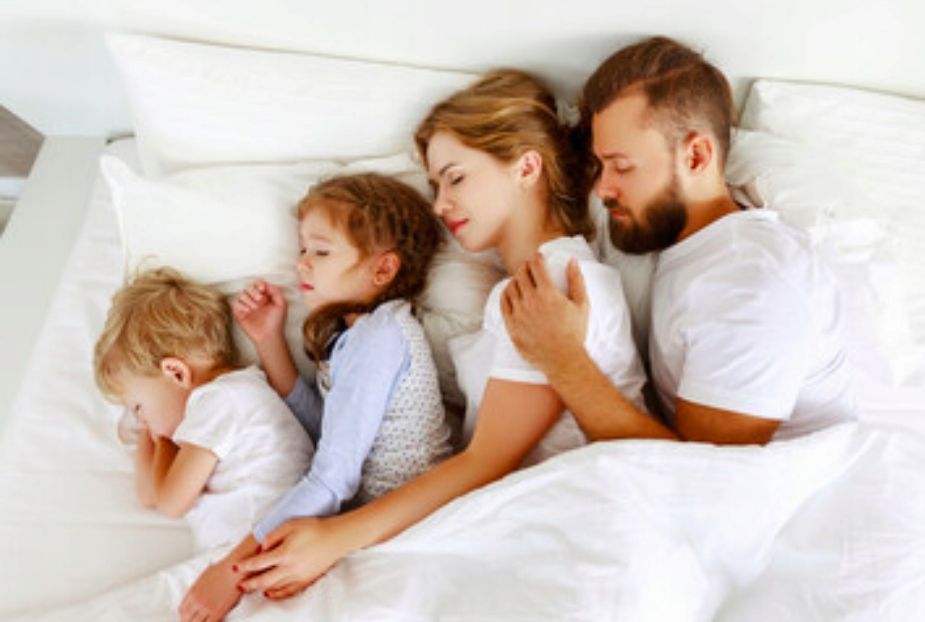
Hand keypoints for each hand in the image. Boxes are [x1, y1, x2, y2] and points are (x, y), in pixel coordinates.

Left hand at [179, 558, 242, 621]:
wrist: (234, 570)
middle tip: (194, 621)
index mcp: (192, 592)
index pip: (182, 609)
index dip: (184, 615)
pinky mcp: (217, 612)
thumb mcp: (204, 576)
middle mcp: (197, 601)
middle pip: (186, 619)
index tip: (187, 617)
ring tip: (203, 621)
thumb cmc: (223, 569)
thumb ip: (198, 587)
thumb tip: (199, 591)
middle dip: (189, 621)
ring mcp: (206, 607)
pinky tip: (215, 621)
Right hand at [232, 280, 287, 346]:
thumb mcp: (281, 304)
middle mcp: (255, 300)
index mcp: (265, 297)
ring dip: (248, 300)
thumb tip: (267, 283)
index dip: (259, 284)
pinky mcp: (240, 313)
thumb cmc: (276, 322)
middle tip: (260, 301)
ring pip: (242, 294)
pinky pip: (235, 303)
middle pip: (249, 287)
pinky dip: (241, 306)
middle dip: (254, 292)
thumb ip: (276, 291)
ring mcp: (247, 306)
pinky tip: (248, 311)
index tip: (262, 289)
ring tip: (255, 309)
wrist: (269, 335)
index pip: (258, 284)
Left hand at [234, 517, 347, 599]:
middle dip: (249, 583)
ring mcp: (299, 576)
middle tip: (238, 585)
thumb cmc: (314, 528)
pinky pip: (288, 592)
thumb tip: (263, 548)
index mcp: (285, 552)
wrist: (336, 537)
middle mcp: (290, 568)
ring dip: (260, 589)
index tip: (235, 568)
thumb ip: (274, 535)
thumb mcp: (291, 524)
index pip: (259, 563)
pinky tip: (269, 594)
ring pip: (274, 587)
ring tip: (250, 588)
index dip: (245, 566)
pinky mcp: (306, 580)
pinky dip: (276, 595)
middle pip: (264, 580)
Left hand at [501, 254, 589, 368]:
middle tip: (529, 267)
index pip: (536, 266)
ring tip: (521, 280)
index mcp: (548, 293)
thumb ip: (576, 280)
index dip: (536, 258)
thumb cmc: (575, 333)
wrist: (563, 359)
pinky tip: (511, 292)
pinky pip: (503, 303)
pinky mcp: (511, 326)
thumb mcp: (582, 305)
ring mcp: (519, 314)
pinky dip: (506, 294)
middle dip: (525, 267)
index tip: (538, 258)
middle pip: (521, 274)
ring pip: (511, 287)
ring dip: (516, 279)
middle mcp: (531, 301)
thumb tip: (572, 261)